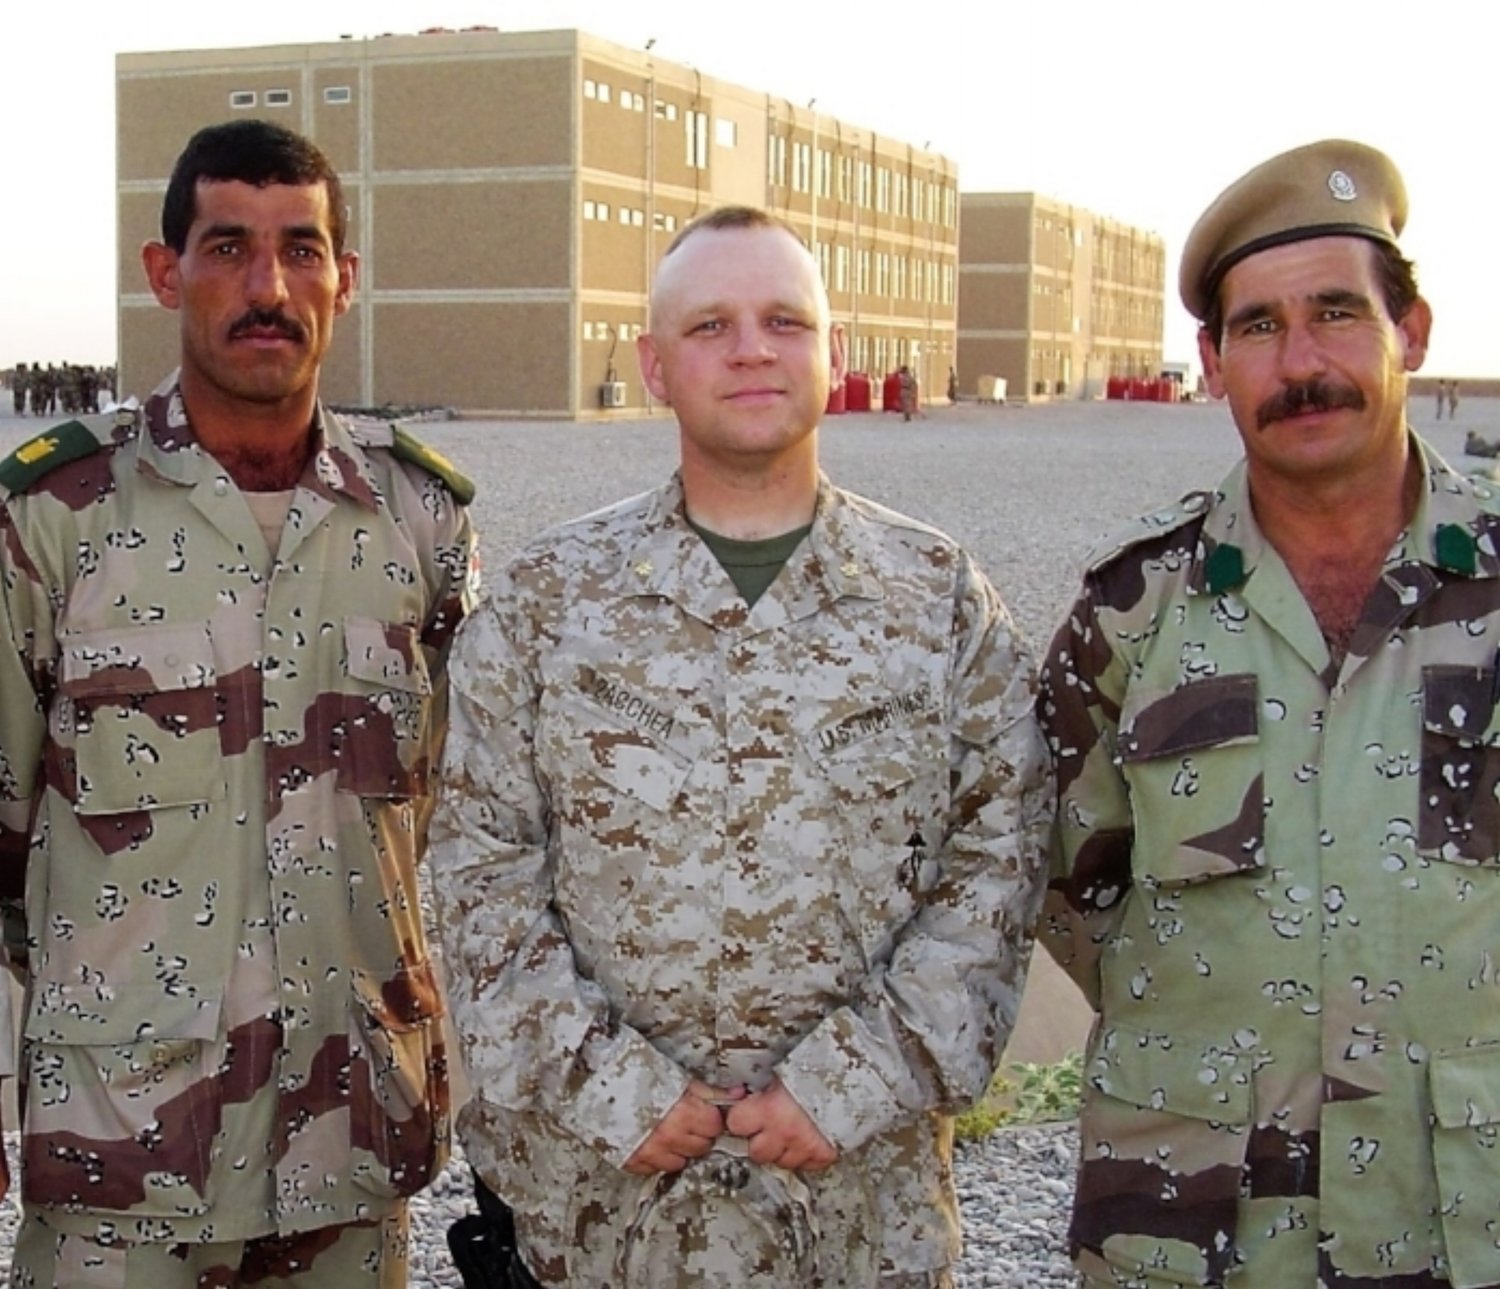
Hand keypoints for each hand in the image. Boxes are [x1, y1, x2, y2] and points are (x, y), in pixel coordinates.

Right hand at [623, 1080, 741, 1174]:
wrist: (597, 1082)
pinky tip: (652, 1142)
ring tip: (669, 1131)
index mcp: (684, 1112)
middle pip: (701, 1147)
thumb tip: (739, 1094)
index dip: (710, 1118)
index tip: (702, 1112)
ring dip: (679, 1149)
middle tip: (686, 1121)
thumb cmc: (638, 1075)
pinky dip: (657, 1158)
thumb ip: (710, 1091)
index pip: (715, 1126)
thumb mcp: (678, 1078)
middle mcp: (670, 1137)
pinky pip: (656, 1169)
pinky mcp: (633, 1162)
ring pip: (681, 1162)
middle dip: (698, 1134)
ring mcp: (651, 1152)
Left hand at [724, 1079, 837, 1171]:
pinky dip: (805, 1156)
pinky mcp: (823, 1156)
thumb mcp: (783, 1074)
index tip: (744, 1115)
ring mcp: (804, 1148)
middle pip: (756, 1152)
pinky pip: (806, 1166)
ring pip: (780, 1162)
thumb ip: (762, 1089)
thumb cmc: (818, 1070)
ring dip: (783, 1150)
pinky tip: (807, 1140)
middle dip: (760, 1140)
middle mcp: (785, 1132)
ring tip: (791, 1132)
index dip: (740, 1118)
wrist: (854, 1078)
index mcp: (770, 1108)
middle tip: (768, 1127)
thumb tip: (740, 1094)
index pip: (736, 1124)